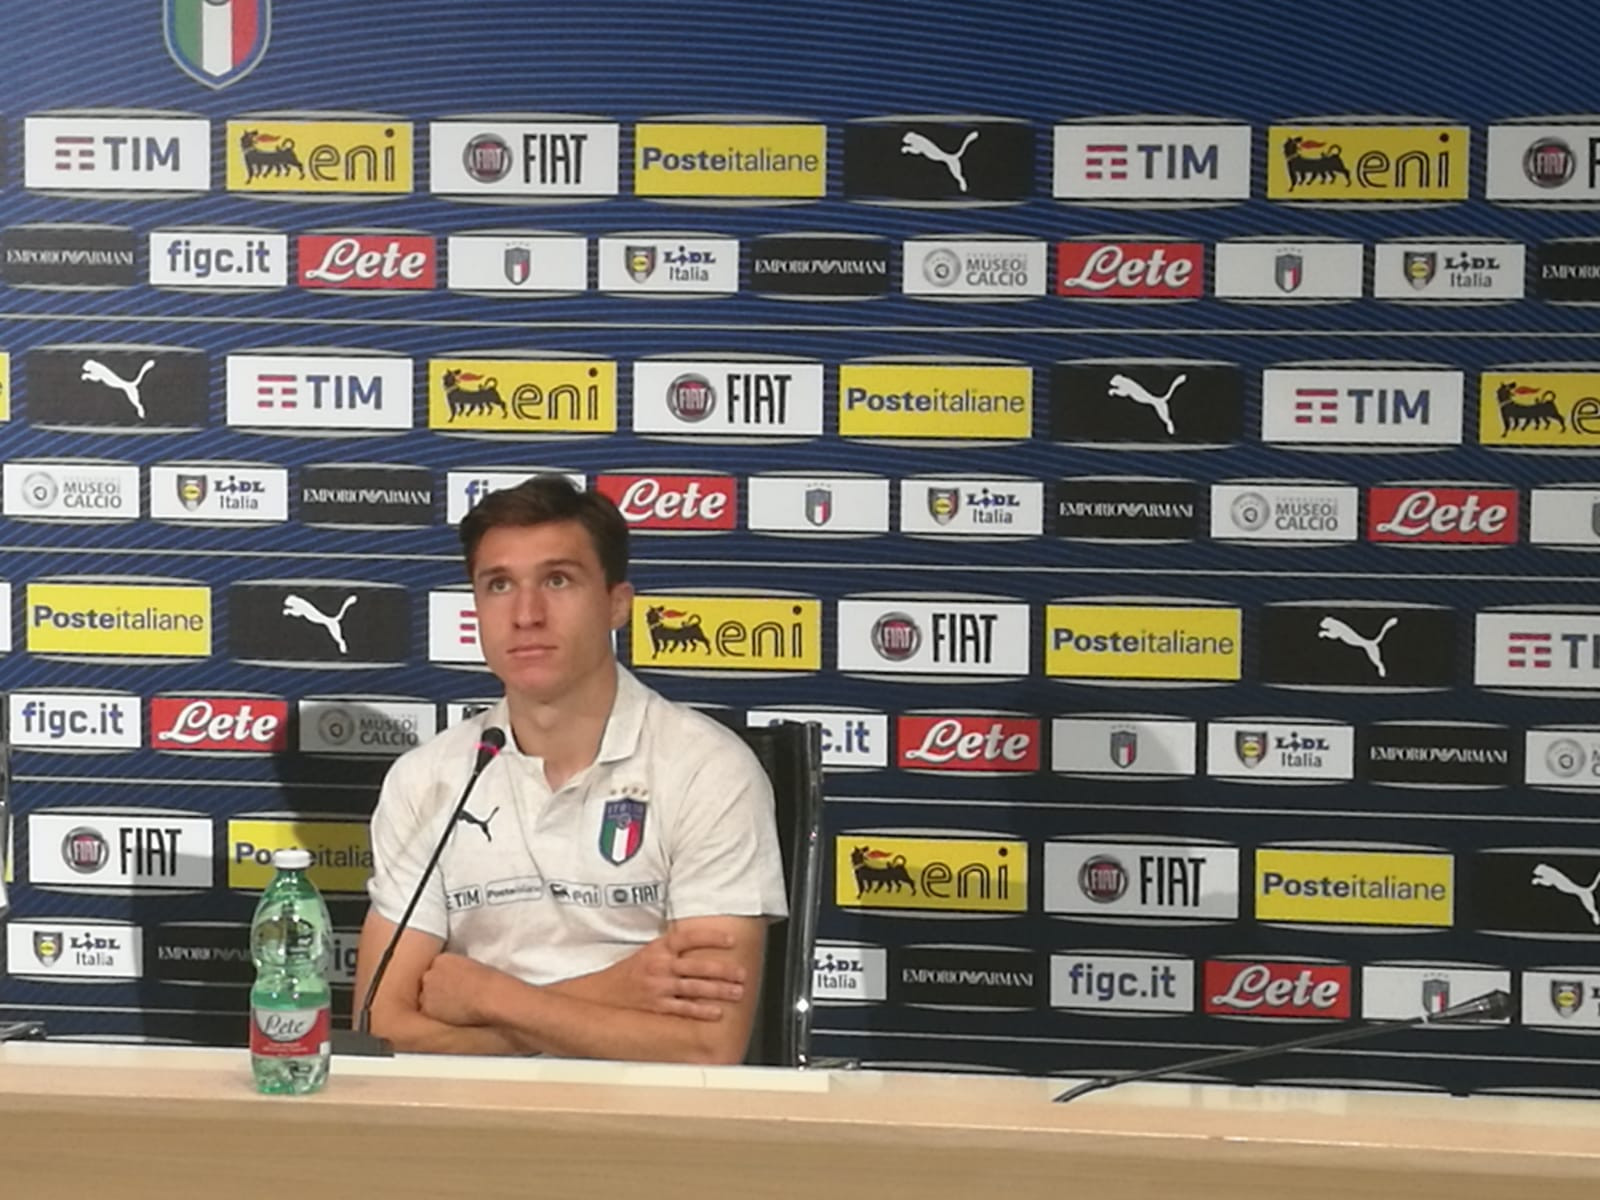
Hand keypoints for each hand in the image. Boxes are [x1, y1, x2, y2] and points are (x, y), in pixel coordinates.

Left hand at [419, 952, 499, 1026]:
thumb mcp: (471, 966)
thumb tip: (457, 979)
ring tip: (453, 1009)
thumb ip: (458, 971)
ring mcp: (426, 992)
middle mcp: (430, 974)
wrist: (490, 996)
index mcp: (442, 959)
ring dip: (435, 1003)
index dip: (444, 979)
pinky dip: (437, 1015)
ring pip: (426, 999)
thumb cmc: (489, 981)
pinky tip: (452, 1016)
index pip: (435, 969)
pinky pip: (428, 1013)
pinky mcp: (427, 1009)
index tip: (453, 985)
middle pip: (428, 982)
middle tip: (452, 997)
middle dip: (436, 989)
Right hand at [607, 925, 746, 1020]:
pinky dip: (701, 1011)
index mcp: (658, 948)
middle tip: (742, 973)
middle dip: (723, 970)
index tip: (731, 941)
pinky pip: (683, 1008)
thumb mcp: (648, 953)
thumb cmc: (628, 974)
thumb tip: (700, 943)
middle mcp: (660, 965)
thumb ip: (671, 949)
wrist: (600, 995)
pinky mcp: (656, 1006)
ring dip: (719, 990)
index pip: (689, 937)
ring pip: (694, 987)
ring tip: (737, 992)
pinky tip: (716, 1013)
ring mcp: (658, 986)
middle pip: (697, 965)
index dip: (712, 937)